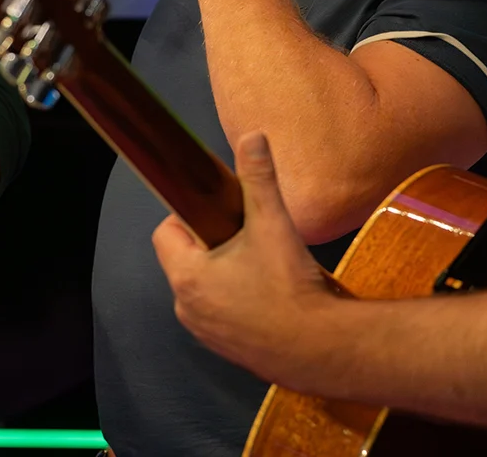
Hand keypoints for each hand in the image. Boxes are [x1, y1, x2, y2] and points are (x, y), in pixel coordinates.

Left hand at [152, 132, 340, 387]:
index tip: (221, 210)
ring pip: (204, 287)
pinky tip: (269, 295)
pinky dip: (236, 300)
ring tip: (262, 265)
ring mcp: (204, 332)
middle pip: (186, 259)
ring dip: (223, 272)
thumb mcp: (273, 224)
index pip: (166, 231)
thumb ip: (259, 179)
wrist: (321, 350)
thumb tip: (252, 137)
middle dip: (211, 242)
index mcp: (187, 275)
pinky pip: (220, 313)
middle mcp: (186, 307)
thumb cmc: (290, 287)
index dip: (190, 214)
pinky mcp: (225, 349)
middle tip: (248, 235)